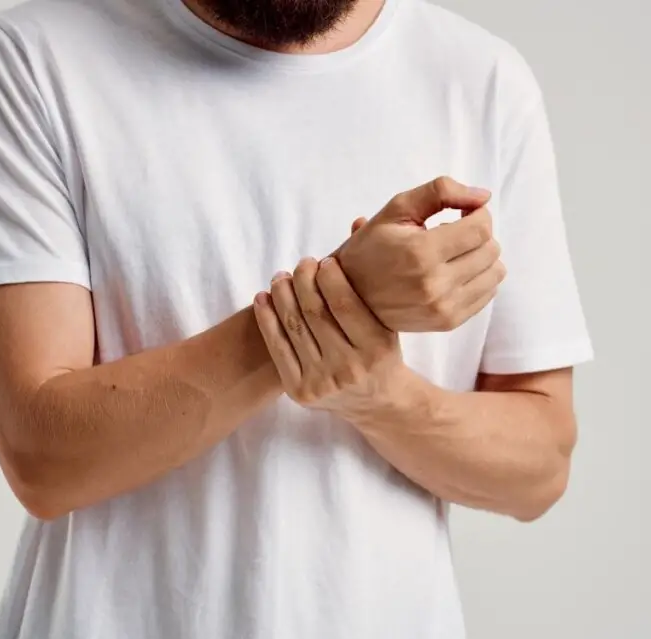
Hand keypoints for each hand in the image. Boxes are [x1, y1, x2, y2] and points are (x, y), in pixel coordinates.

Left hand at [253, 256, 404, 417]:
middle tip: (301, 264)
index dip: (329, 276)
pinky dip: (266, 319)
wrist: (378, 404)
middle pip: (314, 312)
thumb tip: (357, 223)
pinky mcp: (300, 391)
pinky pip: (278, 348)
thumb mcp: (387, 322)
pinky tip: (263, 298)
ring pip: (293, 326)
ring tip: (280, 277)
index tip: (324, 261)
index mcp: (376, 348)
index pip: (344, 303)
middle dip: (303, 280)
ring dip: (281, 294)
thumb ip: (369, 276)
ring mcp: (322, 381)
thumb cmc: (382, 354)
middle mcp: (349, 367)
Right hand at [336, 176, 505, 331]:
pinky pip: (487, 293)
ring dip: (482, 256)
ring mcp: (442, 308)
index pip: (481, 228)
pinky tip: (455, 271)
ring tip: (454, 253)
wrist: (350, 295)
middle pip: (490, 249)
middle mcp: (434, 284)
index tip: (462, 212)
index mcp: (421, 252)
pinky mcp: (447, 322)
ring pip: (495, 272)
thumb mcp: (396, 209)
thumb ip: (440, 191)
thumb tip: (484, 196)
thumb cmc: (372, 247)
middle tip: (454, 232)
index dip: (478, 214)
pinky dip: (479, 278)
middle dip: (479, 234)